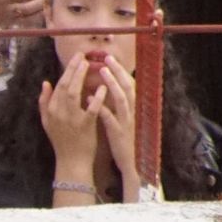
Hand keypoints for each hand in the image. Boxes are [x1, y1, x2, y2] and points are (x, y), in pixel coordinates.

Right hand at [39, 53, 103, 178]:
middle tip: (82, 56)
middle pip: (64, 85)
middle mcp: (58, 113)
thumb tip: (45, 83)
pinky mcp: (85, 126)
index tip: (76, 58)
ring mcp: (71, 119)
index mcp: (51, 110)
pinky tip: (102, 88)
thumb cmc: (61, 141)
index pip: (58, 85)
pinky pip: (91, 108)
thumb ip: (44, 102)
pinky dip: (96, 97)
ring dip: (81, 77)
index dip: (67, 70)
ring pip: (73, 93)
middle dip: (73, 68)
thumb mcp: (47, 122)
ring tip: (89, 65)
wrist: (71, 161)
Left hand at [95, 53, 139, 197]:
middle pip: (128, 86)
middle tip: (108, 58)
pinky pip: (110, 118)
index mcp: (131, 108)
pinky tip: (90, 99)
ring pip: (121, 99)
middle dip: (118, 71)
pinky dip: (101, 107)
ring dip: (112, 84)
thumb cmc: (122, 140)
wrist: (129, 163)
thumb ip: (116, 105)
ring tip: (102, 72)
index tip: (110, 58)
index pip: (129, 84)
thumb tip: (108, 89)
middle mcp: (131, 112)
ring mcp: (126, 122)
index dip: (121, 71)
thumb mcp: (122, 119)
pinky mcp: (118, 133)